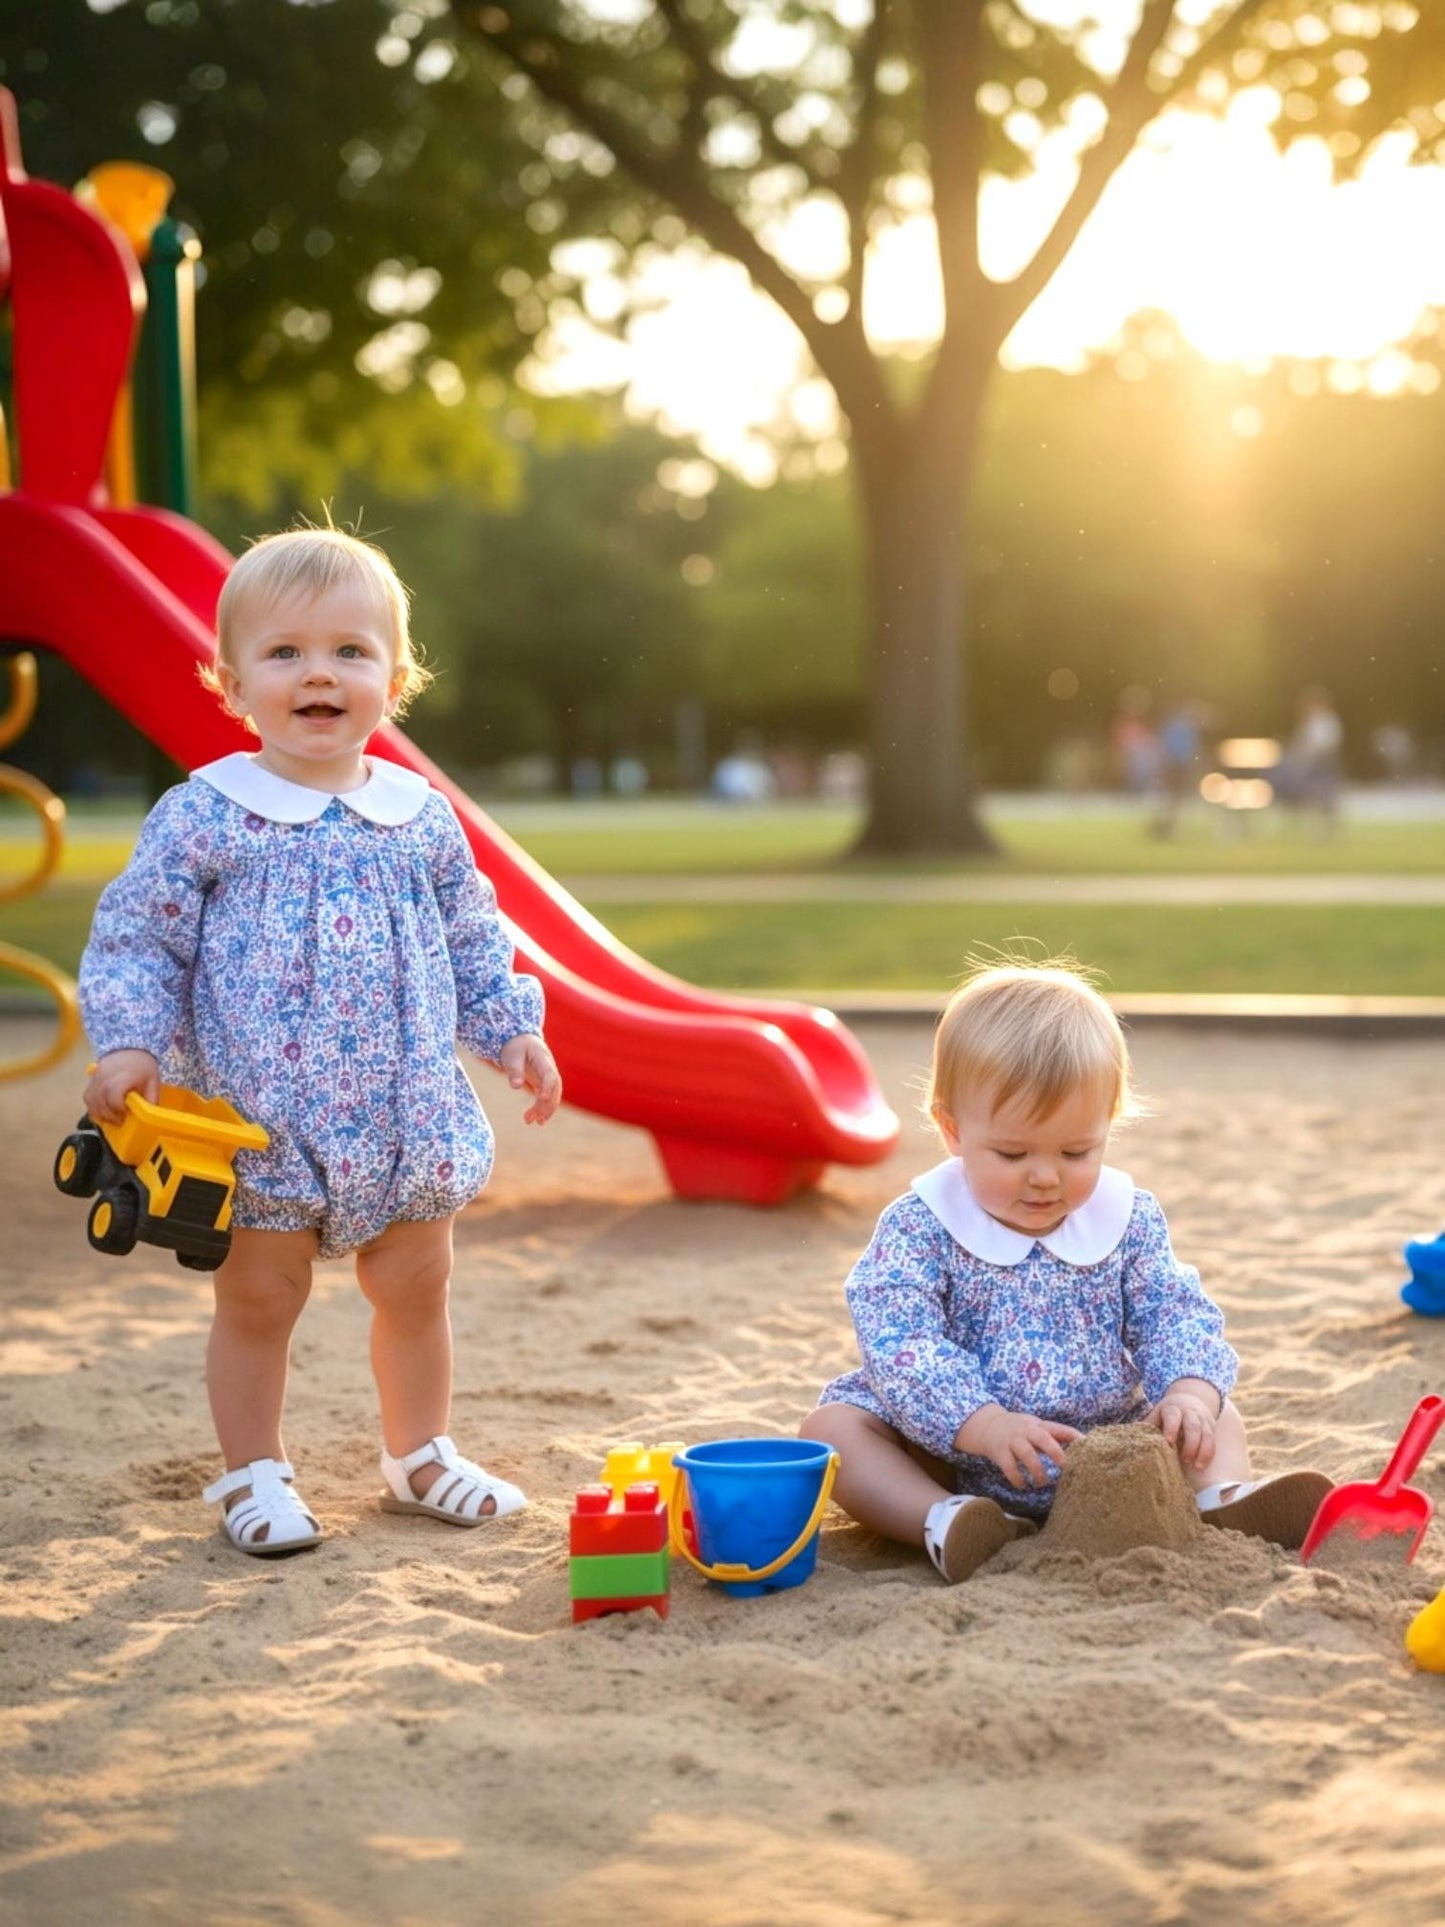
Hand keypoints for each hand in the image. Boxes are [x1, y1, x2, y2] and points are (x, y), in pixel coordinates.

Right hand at [84, 1050, 159, 1125]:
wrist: (130, 1048)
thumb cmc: (143, 1066)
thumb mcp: (153, 1081)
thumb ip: (151, 1099)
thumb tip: (149, 1117)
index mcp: (124, 1075)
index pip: (113, 1094)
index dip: (117, 1108)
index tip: (125, 1115)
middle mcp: (106, 1076)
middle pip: (100, 1100)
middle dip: (109, 1115)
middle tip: (120, 1121)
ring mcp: (96, 1077)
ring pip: (91, 1100)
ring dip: (100, 1113)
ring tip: (112, 1117)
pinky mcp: (91, 1079)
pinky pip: (87, 1096)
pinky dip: (93, 1106)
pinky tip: (104, 1111)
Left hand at [499, 1033, 561, 1125]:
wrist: (520, 1040)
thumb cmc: (515, 1046)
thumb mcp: (512, 1056)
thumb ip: (514, 1070)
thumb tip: (515, 1086)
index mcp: (543, 1059)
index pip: (549, 1074)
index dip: (547, 1086)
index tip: (542, 1098)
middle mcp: (550, 1068)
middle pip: (554, 1088)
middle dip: (547, 1104)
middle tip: (536, 1118)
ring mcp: (548, 1076)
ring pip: (552, 1095)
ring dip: (545, 1109)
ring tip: (531, 1122)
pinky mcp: (543, 1082)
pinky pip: (547, 1097)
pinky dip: (543, 1108)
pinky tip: (537, 1121)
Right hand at [954, 1403, 1080, 1492]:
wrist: (986, 1425)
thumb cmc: (1019, 1430)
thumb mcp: (1035, 1427)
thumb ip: (1054, 1437)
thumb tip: (1080, 1450)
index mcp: (1038, 1425)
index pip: (1059, 1428)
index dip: (1074, 1436)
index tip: (1088, 1446)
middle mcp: (1026, 1430)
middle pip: (1043, 1438)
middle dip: (1055, 1452)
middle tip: (1066, 1467)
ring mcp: (1012, 1441)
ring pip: (1027, 1454)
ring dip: (1037, 1470)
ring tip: (1042, 1482)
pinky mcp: (999, 1452)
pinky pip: (1009, 1467)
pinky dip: (1017, 1478)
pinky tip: (1023, 1486)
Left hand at [1150, 1383, 1218, 1469]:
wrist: (1188, 1401)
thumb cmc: (1165, 1415)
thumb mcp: (1156, 1416)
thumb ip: (1148, 1429)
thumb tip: (1132, 1445)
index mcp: (1172, 1408)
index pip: (1172, 1416)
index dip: (1171, 1428)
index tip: (1169, 1442)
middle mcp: (1189, 1412)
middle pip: (1193, 1425)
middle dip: (1190, 1443)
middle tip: (1185, 1460)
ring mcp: (1202, 1419)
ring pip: (1206, 1433)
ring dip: (1203, 1451)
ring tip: (1197, 1467)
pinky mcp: (1211, 1428)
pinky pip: (1213, 1441)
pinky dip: (1209, 1453)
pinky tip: (1203, 1465)